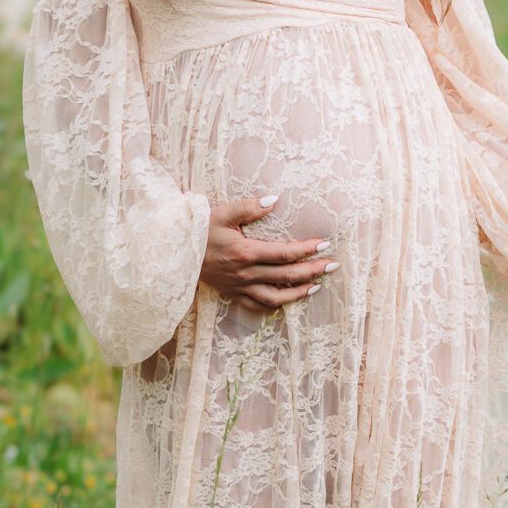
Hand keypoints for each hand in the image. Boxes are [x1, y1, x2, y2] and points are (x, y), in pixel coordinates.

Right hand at [202, 195, 334, 310]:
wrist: (175, 251)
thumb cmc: (199, 229)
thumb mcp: (222, 213)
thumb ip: (249, 208)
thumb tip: (274, 201)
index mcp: (245, 252)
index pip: (284, 254)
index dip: (306, 250)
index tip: (324, 244)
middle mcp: (245, 273)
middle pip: (286, 276)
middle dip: (313, 271)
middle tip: (332, 265)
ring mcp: (239, 286)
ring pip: (275, 297)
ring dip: (299, 293)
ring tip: (316, 286)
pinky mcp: (232, 293)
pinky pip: (256, 306)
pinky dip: (274, 306)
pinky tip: (287, 301)